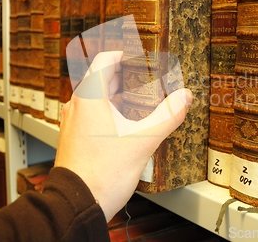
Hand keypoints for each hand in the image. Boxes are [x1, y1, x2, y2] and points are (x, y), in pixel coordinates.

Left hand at [54, 51, 192, 221]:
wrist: (77, 204)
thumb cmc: (102, 173)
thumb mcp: (143, 141)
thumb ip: (167, 116)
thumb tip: (184, 97)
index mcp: (89, 98)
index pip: (103, 60)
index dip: (123, 54)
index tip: (140, 56)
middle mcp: (76, 106)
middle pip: (100, 77)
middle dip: (124, 74)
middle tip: (146, 76)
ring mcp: (73, 122)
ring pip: (95, 96)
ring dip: (116, 92)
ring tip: (140, 98)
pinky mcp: (74, 137)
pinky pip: (91, 112)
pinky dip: (108, 108)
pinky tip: (125, 122)